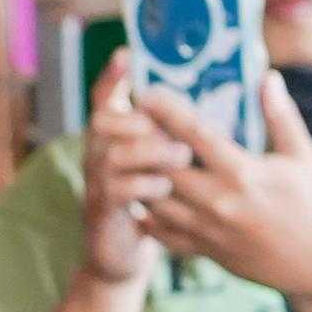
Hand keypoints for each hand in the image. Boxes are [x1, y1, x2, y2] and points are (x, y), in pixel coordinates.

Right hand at [74, 52, 171, 288]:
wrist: (120, 256)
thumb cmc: (151, 204)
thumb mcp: (157, 164)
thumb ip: (172, 134)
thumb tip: (214, 110)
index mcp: (114, 139)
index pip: (106, 99)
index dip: (113, 77)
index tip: (126, 54)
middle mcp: (98, 155)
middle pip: (104, 120)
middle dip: (139, 117)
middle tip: (172, 126)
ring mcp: (96, 183)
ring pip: (114, 153)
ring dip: (150, 150)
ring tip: (180, 156)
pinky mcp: (102, 211)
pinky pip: (119, 190)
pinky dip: (146, 185)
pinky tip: (165, 187)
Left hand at [131, 69, 311, 300]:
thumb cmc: (311, 204)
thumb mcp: (301, 155)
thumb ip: (280, 116)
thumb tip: (268, 77)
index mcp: (241, 172)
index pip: (194, 134)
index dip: (166, 111)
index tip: (148, 94)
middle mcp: (217, 200)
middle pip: (163, 167)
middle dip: (144, 143)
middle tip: (131, 125)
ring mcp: (206, 229)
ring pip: (155, 201)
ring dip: (141, 178)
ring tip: (132, 158)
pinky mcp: (203, 250)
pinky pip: (162, 233)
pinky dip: (147, 217)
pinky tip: (140, 198)